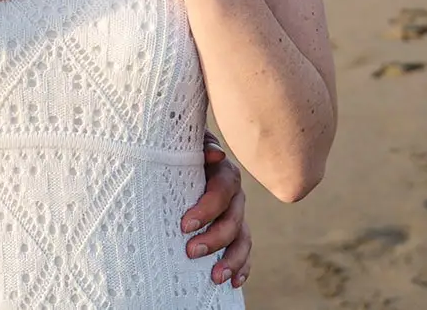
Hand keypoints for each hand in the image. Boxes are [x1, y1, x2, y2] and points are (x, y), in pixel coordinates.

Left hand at [183, 132, 250, 287]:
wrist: (185, 161)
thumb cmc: (182, 153)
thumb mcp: (188, 145)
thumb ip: (200, 144)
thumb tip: (215, 153)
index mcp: (224, 173)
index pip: (221, 192)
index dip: (207, 209)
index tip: (185, 226)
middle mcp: (235, 196)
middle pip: (233, 220)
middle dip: (214, 239)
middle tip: (191, 252)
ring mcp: (237, 215)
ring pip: (242, 238)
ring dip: (231, 259)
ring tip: (215, 277)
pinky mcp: (235, 231)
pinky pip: (244, 250)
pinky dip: (242, 267)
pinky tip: (233, 282)